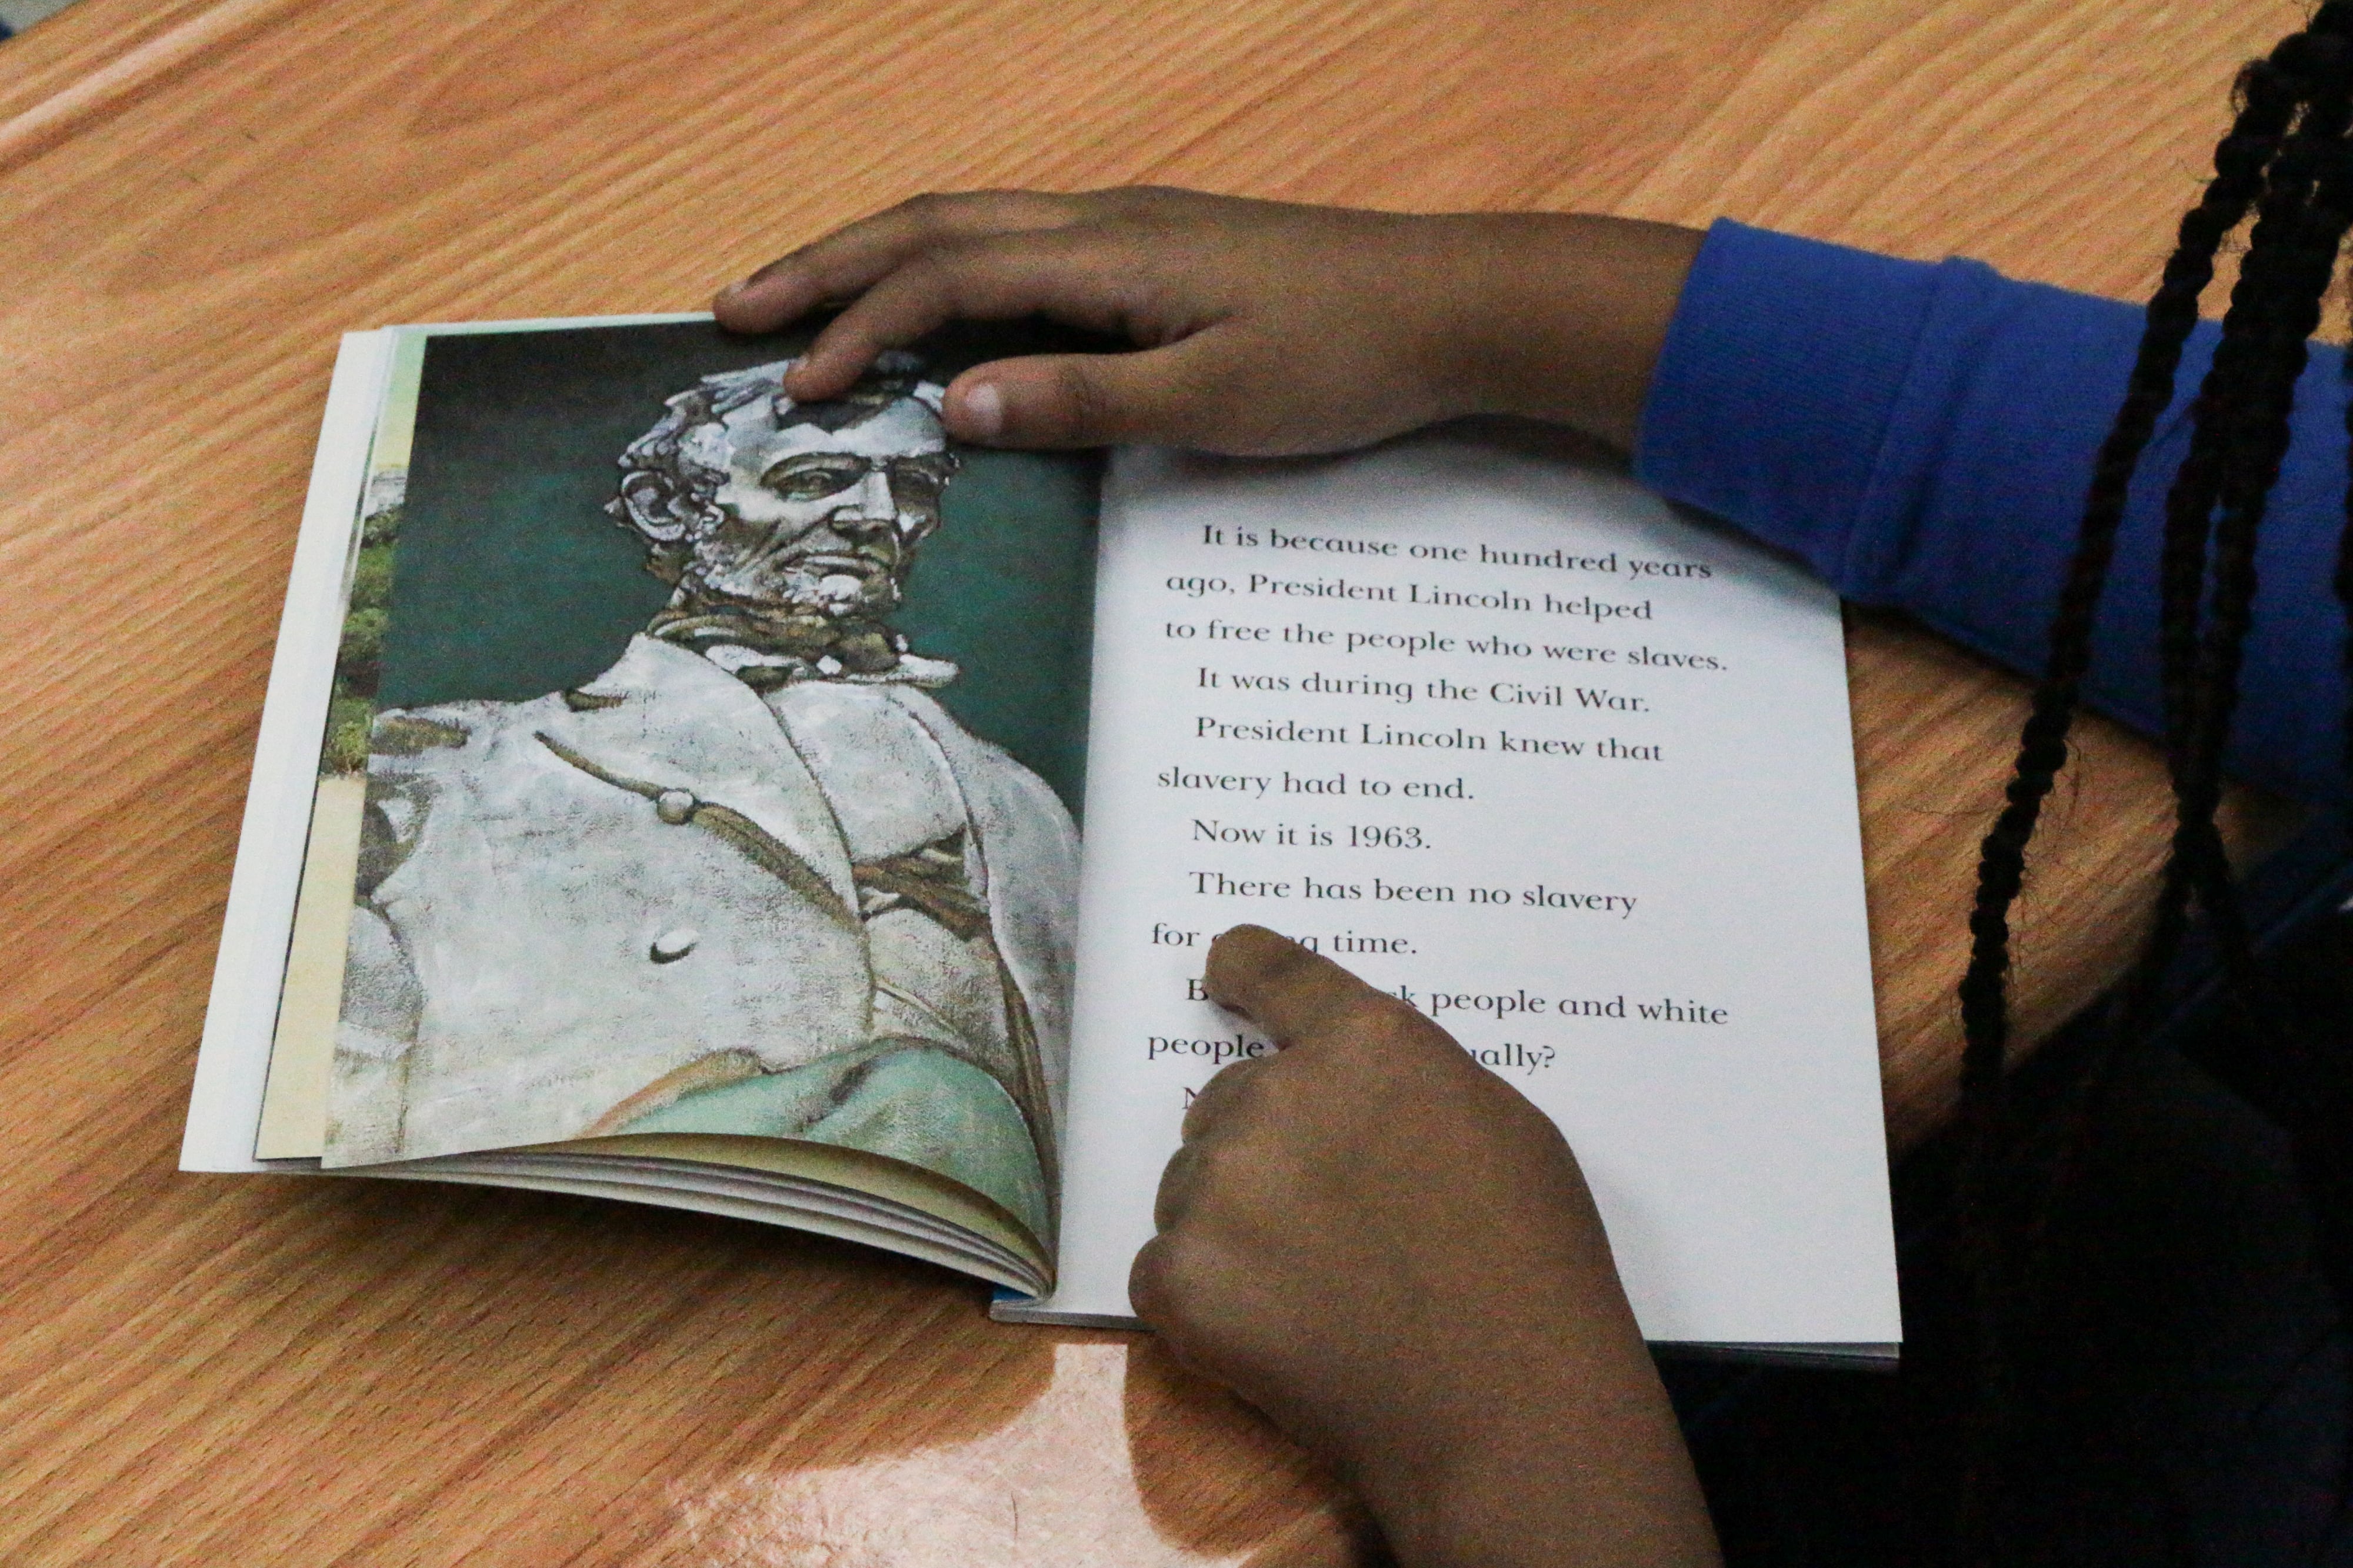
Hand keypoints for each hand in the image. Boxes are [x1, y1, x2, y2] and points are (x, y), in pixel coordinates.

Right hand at [715, 188, 1702, 454]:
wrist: (1454, 305)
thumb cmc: (1345, 356)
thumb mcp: (1216, 401)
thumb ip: (1084, 404)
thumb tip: (955, 406)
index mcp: (1108, 255)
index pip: (949, 279)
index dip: (863, 328)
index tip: (796, 389)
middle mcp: (1104, 223)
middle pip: (934, 223)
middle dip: (829, 265)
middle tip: (734, 307)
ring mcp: (1130, 229)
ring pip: (971, 221)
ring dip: (877, 255)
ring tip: (802, 295)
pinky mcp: (1157, 250)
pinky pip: (1018, 241)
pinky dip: (944, 265)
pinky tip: (933, 304)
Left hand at [1132, 926, 1719, 1567]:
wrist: (1506, 1409)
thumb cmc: (1531, 1268)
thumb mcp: (1500, 1127)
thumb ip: (1408, 1083)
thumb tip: (1352, 1089)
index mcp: (1363, 1045)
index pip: (1271, 972)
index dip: (1242, 969)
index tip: (1220, 968)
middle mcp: (1274, 1096)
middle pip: (1229, 1099)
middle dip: (1267, 1146)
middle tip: (1333, 1222)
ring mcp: (1217, 1188)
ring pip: (1194, 1185)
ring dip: (1235, 1221)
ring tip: (1317, 1289)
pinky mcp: (1179, 1277)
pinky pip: (1166, 1266)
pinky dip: (1208, 1298)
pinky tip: (1280, 1332)